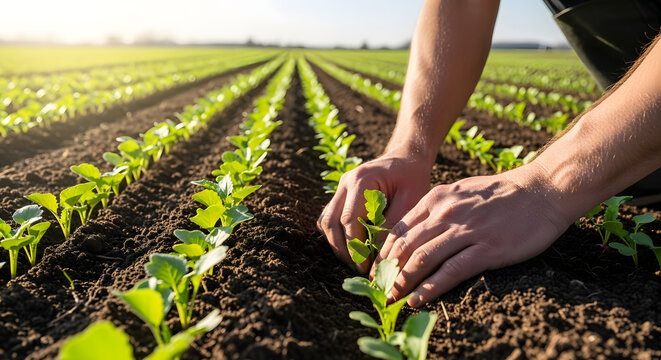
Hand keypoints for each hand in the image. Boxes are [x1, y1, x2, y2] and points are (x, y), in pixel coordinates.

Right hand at [317, 150, 431, 272]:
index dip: (355, 246)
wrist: (407, 159)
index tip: (366, 266)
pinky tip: (354, 248)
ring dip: (338, 245)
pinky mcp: (340, 197)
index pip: (349, 219)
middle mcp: (344, 182)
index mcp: (361, 179)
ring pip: (326, 222)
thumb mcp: (411, 201)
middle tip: (360, 268)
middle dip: (343, 249)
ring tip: (356, 261)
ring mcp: (339, 189)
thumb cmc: (412, 178)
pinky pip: (329, 220)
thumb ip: (393, 226)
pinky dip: (337, 236)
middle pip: (331, 223)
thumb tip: (377, 258)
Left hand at [371, 163, 572, 306]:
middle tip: (378, 289)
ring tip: (392, 298)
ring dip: (403, 282)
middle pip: (405, 246)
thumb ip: (437, 208)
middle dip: (387, 271)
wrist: (542, 190)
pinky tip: (418, 300)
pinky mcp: (487, 249)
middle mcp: (445, 213)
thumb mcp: (460, 190)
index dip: (383, 253)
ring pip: (422, 259)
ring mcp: (466, 231)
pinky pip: (451, 271)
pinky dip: (430, 288)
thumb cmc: (502, 193)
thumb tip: (415, 230)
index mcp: (436, 199)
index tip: (376, 270)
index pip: (399, 229)